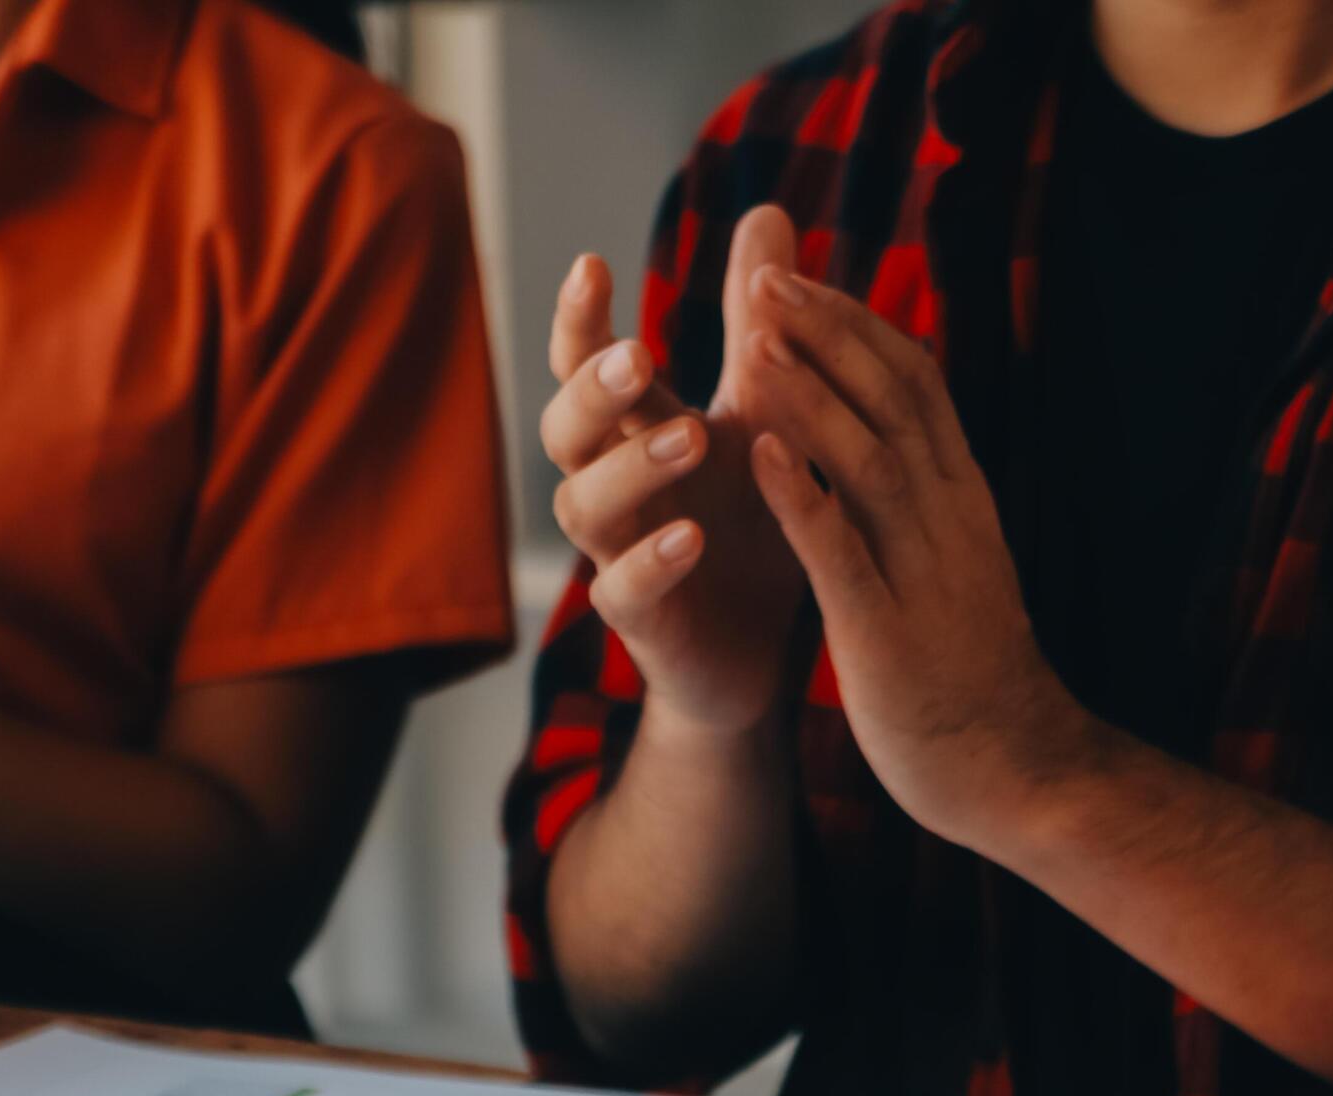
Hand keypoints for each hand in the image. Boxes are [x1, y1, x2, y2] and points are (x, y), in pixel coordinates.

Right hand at [540, 206, 812, 732]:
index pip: (585, 364)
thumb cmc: (752, 522)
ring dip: (634, 467)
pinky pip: (623, 592)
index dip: (578, 318)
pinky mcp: (641, 623)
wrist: (767, 650)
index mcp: (635, 429)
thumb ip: (756, 324)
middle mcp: (613, 484)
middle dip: (594, 388)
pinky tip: (692, 537)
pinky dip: (652, 562)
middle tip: (638, 354)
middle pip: (565, 426)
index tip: (592, 263)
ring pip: (585, 505)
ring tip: (691, 437)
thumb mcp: (763, 412)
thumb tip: (768, 208)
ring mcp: (619, 553)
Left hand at [736, 265, 1100, 843]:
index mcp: (962, 500)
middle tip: (764, 278)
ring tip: (752, 340)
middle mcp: (950, 520)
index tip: (800, 280)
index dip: (855, 326)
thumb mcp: (956, 564)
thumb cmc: (972, 672)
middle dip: (827, 334)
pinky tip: (756, 454)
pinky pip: (841, 553)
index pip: (914, 386)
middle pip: (892, 401)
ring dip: (810, 394)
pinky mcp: (887, 633)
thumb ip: (926, 499)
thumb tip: (898, 435)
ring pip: (869, 460)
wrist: (1017, 771)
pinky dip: (800, 497)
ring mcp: (923, 574)